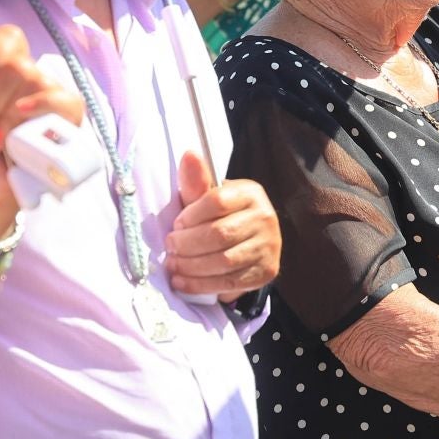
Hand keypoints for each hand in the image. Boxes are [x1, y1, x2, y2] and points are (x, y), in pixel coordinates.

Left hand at [0, 21, 84, 243]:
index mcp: (1, 73)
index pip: (10, 38)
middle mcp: (29, 83)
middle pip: (20, 62)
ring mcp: (49, 104)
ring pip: (37, 80)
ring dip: (7, 114)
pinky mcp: (66, 126)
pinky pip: (66, 101)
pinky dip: (43, 105)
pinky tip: (25, 120)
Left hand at [165, 151, 280, 300]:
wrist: (249, 244)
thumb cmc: (221, 218)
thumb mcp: (207, 199)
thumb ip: (196, 181)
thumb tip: (189, 154)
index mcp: (250, 193)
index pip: (218, 201)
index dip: (191, 216)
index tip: (176, 225)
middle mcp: (265, 217)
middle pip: (220, 234)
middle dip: (187, 244)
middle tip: (170, 247)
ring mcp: (269, 246)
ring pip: (223, 261)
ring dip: (191, 267)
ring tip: (173, 265)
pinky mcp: (266, 271)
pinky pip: (230, 283)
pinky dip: (200, 285)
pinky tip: (183, 282)